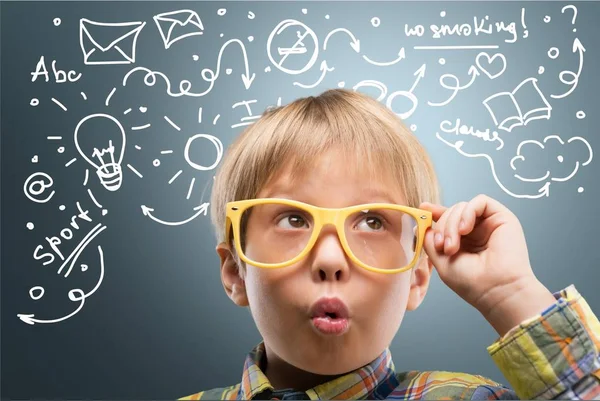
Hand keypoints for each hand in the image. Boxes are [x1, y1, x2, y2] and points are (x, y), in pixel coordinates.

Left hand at [419, 194, 555, 335]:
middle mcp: (476, 231)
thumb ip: (430, 241)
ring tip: (452, 246)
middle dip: (442, 227)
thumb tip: (423, 225)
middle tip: (442, 247)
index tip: (423, 208)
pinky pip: (480, 201)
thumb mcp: (441, 261)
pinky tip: (465, 229)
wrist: (497, 290)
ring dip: (451, 224)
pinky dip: (467, 212)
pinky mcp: (502, 218)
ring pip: (462, 207)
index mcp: (463, 241)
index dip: (435, 212)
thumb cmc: (471, 282)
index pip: (447, 219)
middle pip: (451, 212)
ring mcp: (489, 224)